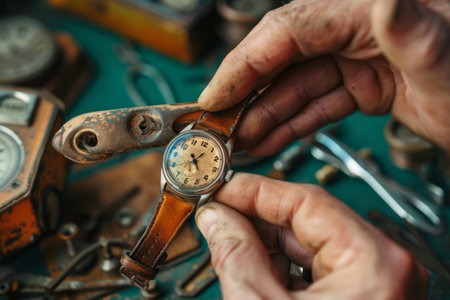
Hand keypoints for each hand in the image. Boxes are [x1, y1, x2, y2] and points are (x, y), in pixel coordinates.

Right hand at [195, 173, 428, 298]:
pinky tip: (251, 270)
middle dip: (253, 220)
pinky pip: (314, 268)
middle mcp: (383, 266)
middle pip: (305, 220)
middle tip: (216, 216)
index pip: (304, 199)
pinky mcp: (361, 295)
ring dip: (262, 245)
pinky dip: (279, 267)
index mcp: (373, 262)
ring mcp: (374, 282)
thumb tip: (215, 218)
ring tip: (225, 244)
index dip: (254, 191)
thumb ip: (235, 256)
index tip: (222, 189)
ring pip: (307, 245)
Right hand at [198, 0, 449, 153]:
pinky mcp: (365, 84)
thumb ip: (416, 32)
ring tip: (237, 143)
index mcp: (368, 11)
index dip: (245, 63)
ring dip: (265, 115)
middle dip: (246, 93)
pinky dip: (292, 122)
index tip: (215, 95)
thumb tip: (388, 2)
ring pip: (297, 85)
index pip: (288, 29)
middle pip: (283, 57)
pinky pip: (318, 102)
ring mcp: (359, 58)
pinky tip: (268, 139)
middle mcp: (357, 30)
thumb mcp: (449, 61)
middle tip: (217, 125)